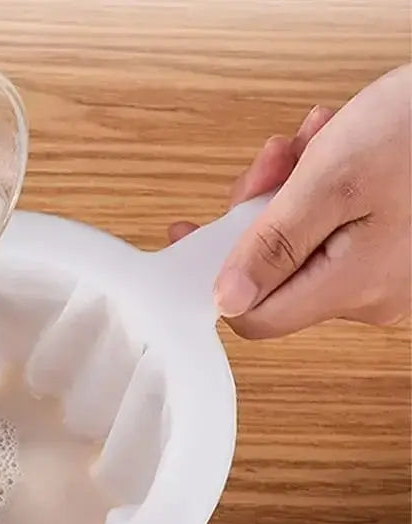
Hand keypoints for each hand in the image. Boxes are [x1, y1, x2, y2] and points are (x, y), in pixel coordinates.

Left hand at [170, 64, 410, 338]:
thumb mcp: (333, 179)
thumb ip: (274, 245)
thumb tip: (226, 299)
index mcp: (352, 288)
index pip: (254, 317)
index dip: (219, 276)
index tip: (199, 234)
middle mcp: (369, 293)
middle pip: (275, 271)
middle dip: (262, 210)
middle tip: (275, 159)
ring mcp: (384, 270)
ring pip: (302, 241)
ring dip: (292, 188)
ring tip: (316, 137)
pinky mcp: (394, 245)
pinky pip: (335, 226)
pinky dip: (324, 185)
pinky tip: (336, 143)